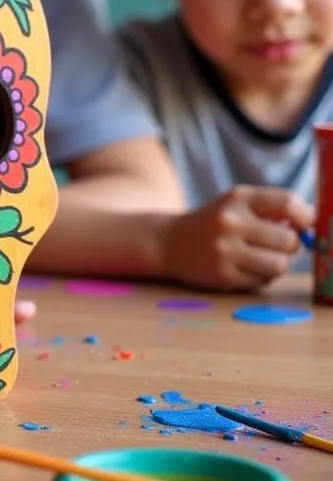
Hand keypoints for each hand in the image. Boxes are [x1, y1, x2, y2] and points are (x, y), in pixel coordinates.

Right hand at [159, 186, 313, 290]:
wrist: (168, 242)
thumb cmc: (212, 222)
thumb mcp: (235, 204)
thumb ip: (271, 208)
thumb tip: (312, 222)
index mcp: (237, 199)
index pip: (287, 203)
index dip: (306, 216)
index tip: (304, 224)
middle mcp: (230, 222)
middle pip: (288, 239)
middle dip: (290, 245)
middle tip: (276, 244)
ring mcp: (225, 250)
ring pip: (280, 264)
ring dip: (277, 263)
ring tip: (262, 258)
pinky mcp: (223, 275)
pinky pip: (263, 281)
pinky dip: (261, 277)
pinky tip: (245, 268)